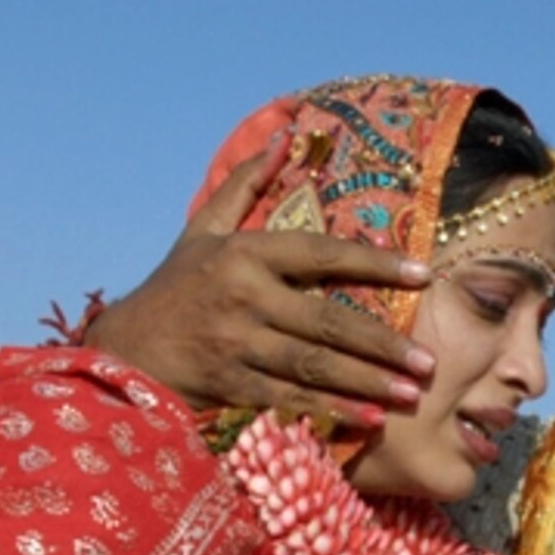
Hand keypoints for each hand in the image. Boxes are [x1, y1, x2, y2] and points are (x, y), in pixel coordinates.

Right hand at [85, 136, 433, 420]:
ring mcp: (236, 344)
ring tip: (411, 393)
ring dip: (366, 381)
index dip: (374, 263)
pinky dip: (330, 410)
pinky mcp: (230, 385)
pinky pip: (290, 398)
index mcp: (244, 254)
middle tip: (429, 360)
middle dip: (382, 343)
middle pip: (327, 321)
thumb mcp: (203, 230)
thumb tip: (286, 137)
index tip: (422, 274)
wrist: (125, 349)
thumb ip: (246, 185)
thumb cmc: (174, 287)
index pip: (321, 254)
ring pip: (314, 365)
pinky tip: (368, 418)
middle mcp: (243, 297)